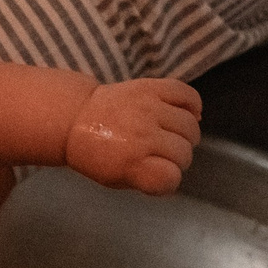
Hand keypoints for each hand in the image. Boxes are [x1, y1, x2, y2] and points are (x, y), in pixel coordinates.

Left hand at [65, 78, 200, 194]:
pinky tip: (185, 114)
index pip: (171, 178)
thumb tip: (178, 168)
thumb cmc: (98, 154)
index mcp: (129, 163)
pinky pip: (187, 95)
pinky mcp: (150, 87)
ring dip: (186, 136)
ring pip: (190, 126)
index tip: (160, 175)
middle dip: (178, 159)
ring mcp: (146, 108)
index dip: (170, 180)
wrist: (75, 117)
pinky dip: (193, 106)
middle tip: (163, 154)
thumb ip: (149, 180)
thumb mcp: (117, 179)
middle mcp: (140, 135)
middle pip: (184, 153)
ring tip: (172, 135)